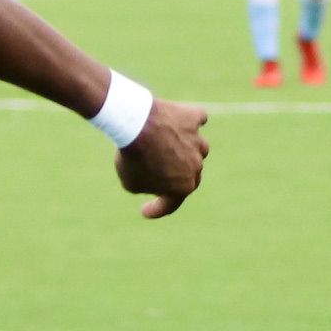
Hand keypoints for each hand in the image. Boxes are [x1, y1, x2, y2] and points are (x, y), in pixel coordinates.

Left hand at [117, 98, 210, 217]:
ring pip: (198, 148)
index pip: (171, 202)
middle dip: (177, 179)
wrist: (137, 125)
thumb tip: (155, 177)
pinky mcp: (193, 118)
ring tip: (172, 148)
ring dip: (188, 151)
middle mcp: (196, 165)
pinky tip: (187, 122)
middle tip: (162, 179)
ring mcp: (197, 141)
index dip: (157, 208)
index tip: (144, 211)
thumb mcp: (132, 183)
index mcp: (183, 187)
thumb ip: (147, 185)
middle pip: (191, 175)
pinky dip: (192, 121)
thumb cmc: (132, 158)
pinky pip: (197, 119)